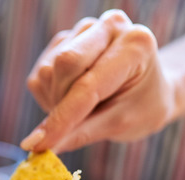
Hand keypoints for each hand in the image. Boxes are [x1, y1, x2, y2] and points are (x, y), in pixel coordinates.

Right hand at [22, 10, 175, 152]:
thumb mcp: (121, 124)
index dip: (63, 118)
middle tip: (70, 128)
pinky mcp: (61, 42)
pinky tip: (70, 98)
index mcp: (135, 44)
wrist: (146, 91)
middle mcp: (109, 27)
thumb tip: (38, 146)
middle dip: (61, 103)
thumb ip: (81, 134)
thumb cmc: (142, 107)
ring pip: (48, 71)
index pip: (88, 83)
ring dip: (56, 102)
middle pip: (64, 64)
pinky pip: (38, 76)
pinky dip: (48, 96)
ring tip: (83, 110)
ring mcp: (83, 31)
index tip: (40, 145)